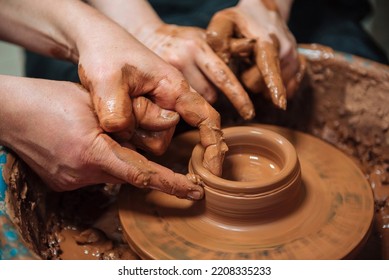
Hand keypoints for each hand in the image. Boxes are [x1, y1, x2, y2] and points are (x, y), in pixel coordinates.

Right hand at [0, 76, 204, 198]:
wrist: (9, 113)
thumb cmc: (50, 99)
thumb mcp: (94, 102)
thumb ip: (128, 118)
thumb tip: (158, 129)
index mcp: (92, 151)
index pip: (143, 173)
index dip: (172, 184)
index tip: (194, 191)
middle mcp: (83, 173)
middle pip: (130, 172)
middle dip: (143, 162)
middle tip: (151, 147)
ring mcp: (72, 181)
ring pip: (113, 173)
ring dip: (119, 157)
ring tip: (102, 134)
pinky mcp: (64, 183)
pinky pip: (96, 174)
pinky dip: (103, 161)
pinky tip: (90, 142)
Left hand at [76, 20, 226, 175]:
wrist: (97, 43)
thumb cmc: (107, 52)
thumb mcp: (107, 78)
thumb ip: (118, 109)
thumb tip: (126, 133)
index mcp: (174, 88)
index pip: (206, 118)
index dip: (213, 145)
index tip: (214, 170)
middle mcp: (170, 103)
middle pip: (163, 139)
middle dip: (138, 128)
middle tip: (114, 98)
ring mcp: (156, 112)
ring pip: (148, 141)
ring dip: (125, 128)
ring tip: (110, 101)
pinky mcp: (143, 117)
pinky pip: (136, 137)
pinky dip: (121, 130)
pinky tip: (109, 111)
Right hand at [138, 24, 254, 119]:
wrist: (147, 34)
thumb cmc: (184, 40)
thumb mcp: (205, 38)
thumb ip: (224, 50)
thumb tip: (247, 58)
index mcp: (199, 45)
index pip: (223, 77)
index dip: (238, 97)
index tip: (249, 112)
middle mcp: (183, 58)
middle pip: (209, 94)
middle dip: (213, 95)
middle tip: (205, 86)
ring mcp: (168, 71)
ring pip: (195, 101)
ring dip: (197, 99)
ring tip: (189, 85)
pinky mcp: (157, 82)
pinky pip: (178, 103)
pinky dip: (182, 101)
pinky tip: (177, 90)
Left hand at [207, 0, 304, 108]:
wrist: (265, 10)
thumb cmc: (240, 18)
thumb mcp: (223, 22)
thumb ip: (217, 39)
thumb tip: (221, 61)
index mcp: (267, 44)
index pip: (270, 70)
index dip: (274, 87)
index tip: (280, 105)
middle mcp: (286, 53)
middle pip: (262, 86)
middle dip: (247, 80)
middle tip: (243, 62)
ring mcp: (294, 60)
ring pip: (271, 89)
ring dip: (259, 82)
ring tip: (253, 63)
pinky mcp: (298, 66)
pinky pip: (286, 87)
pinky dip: (273, 85)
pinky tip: (265, 72)